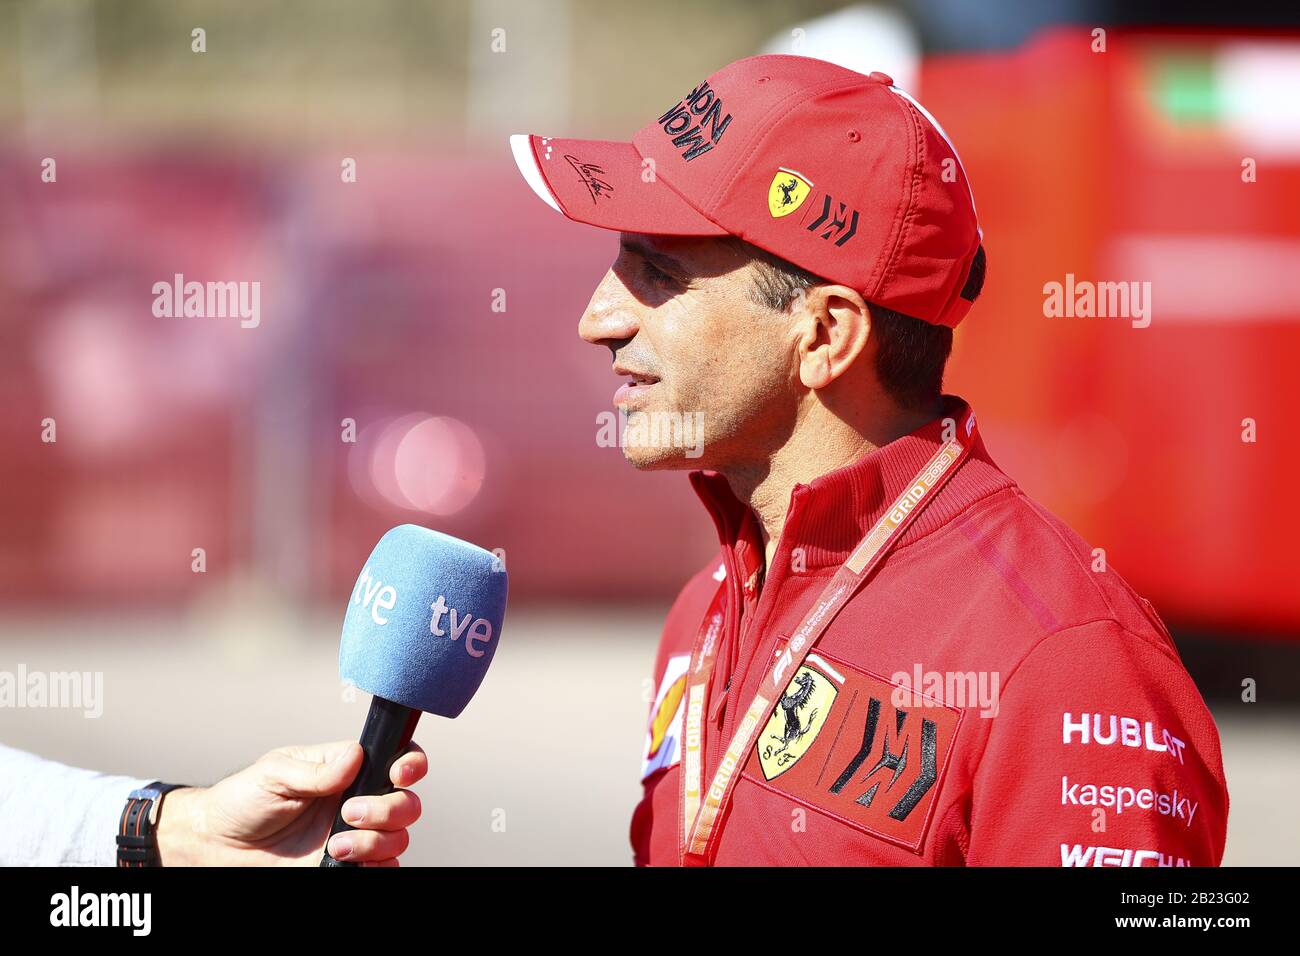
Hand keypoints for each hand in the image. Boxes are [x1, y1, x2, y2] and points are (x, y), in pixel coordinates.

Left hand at [156, 740, 426, 865]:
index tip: (399, 772)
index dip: (409, 763)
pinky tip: (343, 860)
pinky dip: (375, 864)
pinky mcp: (346, 865)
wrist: (218, 847)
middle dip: (388, 808)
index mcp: (345, 770)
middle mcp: (356, 801)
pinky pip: (384, 867)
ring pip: (399, 837)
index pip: (394, 759)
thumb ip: (318, 769)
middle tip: (349, 813)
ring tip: (335, 844)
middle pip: (406, 802)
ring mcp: (354, 835)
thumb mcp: (275, 774)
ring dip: (375, 840)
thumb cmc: (242, 802)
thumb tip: (355, 756)